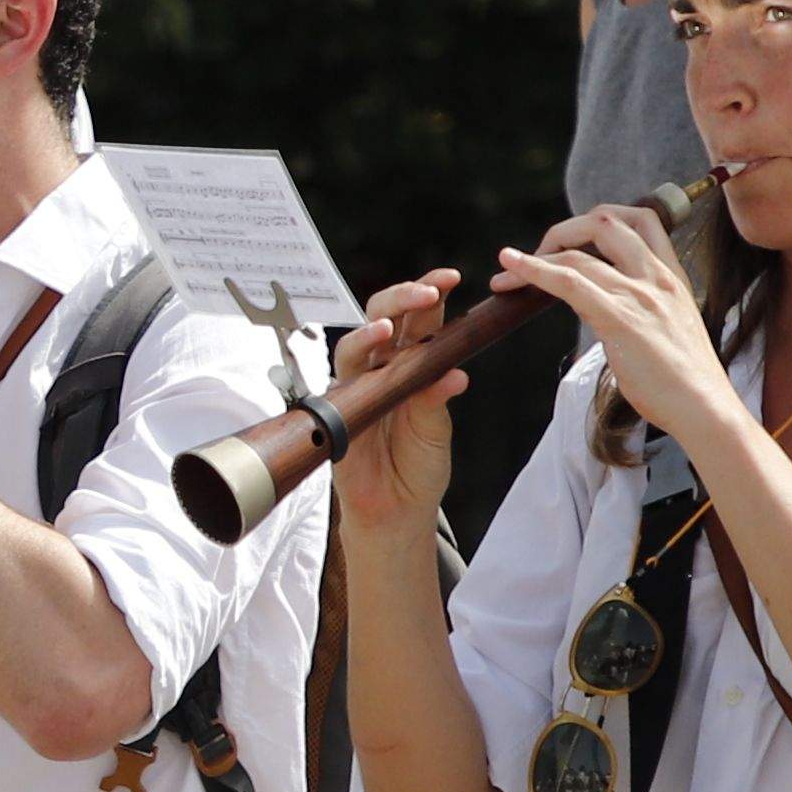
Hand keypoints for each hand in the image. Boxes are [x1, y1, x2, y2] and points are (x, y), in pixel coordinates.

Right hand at [333, 271, 475, 538]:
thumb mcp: (435, 431)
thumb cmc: (417, 468)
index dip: (429, 293)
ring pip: (356, 343)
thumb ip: (436, 399)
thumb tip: (454, 371)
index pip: (418, 318)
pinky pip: (342, 382)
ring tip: (392, 326)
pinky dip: (359, 367)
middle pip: (383, 315)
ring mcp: (356, 387)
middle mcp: (381, 369)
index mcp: (410, 364)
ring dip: (373, 330)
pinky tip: (378, 361)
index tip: (450, 277)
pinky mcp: (337, 410)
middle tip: (430, 290)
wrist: (395, 513)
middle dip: (404, 297)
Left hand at [496, 197, 730, 440]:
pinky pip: (569, 282)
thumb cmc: (686, 382)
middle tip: (541, 255)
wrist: (706, 409)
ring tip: (508, 269)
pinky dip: (533, 270)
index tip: (575, 241)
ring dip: (536, 257)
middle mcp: (657, 277)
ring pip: (579, 255)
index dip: (601, 220)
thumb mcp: (669, 329)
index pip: (641, 220)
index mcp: (672, 277)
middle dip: (565, 230)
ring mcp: (639, 295)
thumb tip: (601, 310)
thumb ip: (640, 310)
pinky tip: (510, 266)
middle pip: (606, 222)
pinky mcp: (620, 319)